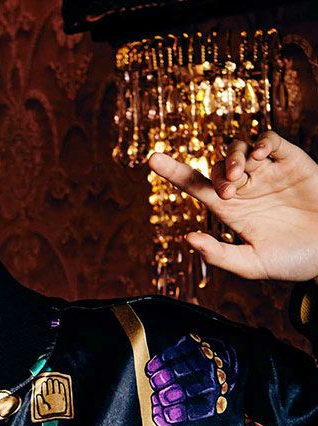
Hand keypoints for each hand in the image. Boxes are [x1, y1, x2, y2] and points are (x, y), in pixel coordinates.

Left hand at [147, 131, 317, 280]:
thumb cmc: (292, 261)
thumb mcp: (252, 264)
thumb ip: (219, 255)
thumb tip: (187, 239)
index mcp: (231, 211)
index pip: (196, 186)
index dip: (174, 172)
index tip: (152, 159)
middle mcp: (246, 188)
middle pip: (218, 166)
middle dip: (218, 172)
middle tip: (228, 189)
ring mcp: (268, 173)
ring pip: (240, 150)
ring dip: (233, 157)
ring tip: (239, 175)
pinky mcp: (292, 162)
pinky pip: (270, 141)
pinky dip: (261, 142)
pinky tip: (258, 154)